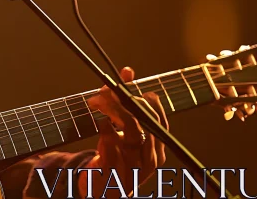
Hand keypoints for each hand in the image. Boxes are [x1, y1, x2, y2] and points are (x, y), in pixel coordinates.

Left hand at [80, 67, 167, 197]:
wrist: (102, 190)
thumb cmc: (114, 156)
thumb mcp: (120, 129)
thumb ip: (124, 100)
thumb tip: (128, 70)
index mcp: (156, 148)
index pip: (158, 119)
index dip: (143, 100)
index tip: (125, 90)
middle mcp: (149, 159)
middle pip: (145, 123)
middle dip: (125, 103)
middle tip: (104, 92)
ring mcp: (133, 169)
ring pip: (130, 135)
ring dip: (113, 113)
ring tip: (98, 103)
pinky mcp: (114, 175)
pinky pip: (113, 151)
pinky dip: (106, 134)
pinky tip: (100, 124)